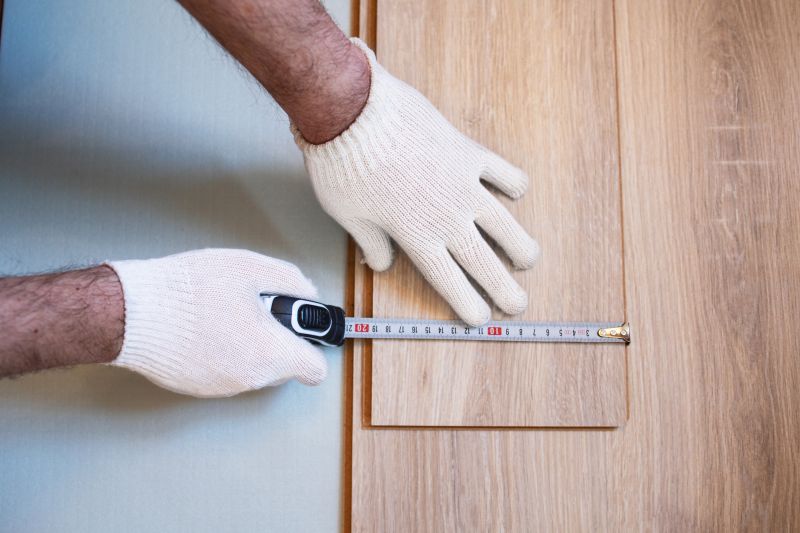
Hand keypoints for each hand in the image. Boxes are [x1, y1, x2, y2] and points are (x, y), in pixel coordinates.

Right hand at [107, 249, 326, 396]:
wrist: (131, 311)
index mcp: (270, 354)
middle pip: (284, 366)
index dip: (314, 345)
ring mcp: (221, 387)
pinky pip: (225, 369)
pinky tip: (204, 325)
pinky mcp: (196, 387)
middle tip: (257, 308)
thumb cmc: (188, 291)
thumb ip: (293, 282)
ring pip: (253, 367)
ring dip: (249, 343)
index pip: (316, 369)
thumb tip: (309, 294)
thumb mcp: (251, 268)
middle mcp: (249, 379)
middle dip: (278, 339)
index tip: (305, 329)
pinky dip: (223, 351)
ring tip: (224, 311)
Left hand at [293, 39, 538, 325]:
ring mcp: (463, 184)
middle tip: (519, 305)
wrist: (353, 111)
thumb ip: (371, 243)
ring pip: (503, 224)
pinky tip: (516, 192)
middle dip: (505, 289)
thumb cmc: (343, 166)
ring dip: (520, 245)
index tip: (481, 319)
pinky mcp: (468, 152)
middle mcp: (447, 217)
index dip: (468, 303)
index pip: (449, 281)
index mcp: (416, 237)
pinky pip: (502, 172)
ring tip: (529, 258)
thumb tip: (381, 264)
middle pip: (484, 262)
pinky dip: (513, 184)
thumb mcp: (348, 216)